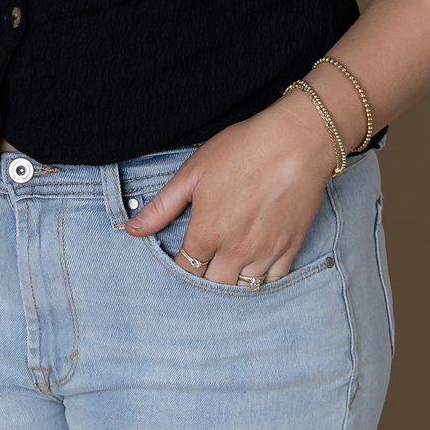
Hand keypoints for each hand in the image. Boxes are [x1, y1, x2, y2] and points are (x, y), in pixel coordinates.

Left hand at [124, 100, 333, 284]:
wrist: (296, 142)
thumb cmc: (242, 150)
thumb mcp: (193, 172)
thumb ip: (162, 206)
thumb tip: (132, 230)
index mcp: (208, 233)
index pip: (185, 269)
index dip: (180, 265)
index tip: (181, 256)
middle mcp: (235, 252)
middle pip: (213, 284)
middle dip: (204, 276)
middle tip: (203, 261)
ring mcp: (265, 253)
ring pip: (242, 288)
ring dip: (231, 280)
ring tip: (226, 265)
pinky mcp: (290, 249)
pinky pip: (272, 280)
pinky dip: (261, 277)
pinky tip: (254, 263)